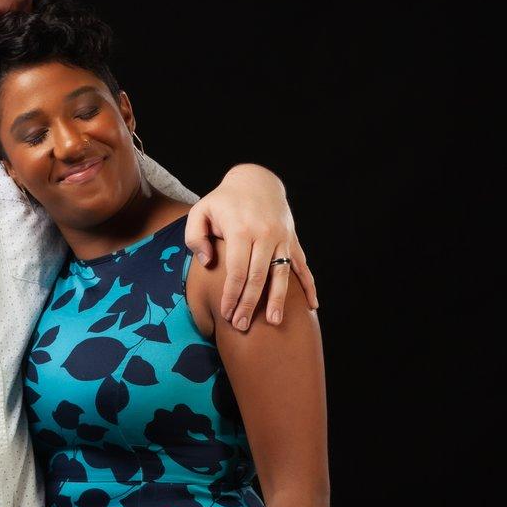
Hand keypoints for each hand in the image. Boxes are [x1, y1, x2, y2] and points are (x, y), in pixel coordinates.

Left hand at [185, 164, 318, 330]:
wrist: (257, 180)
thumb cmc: (224, 201)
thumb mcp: (201, 211)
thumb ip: (195, 237)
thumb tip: (207, 263)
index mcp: (241, 229)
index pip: (237, 269)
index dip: (232, 294)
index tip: (226, 313)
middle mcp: (265, 234)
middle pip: (258, 276)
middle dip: (250, 304)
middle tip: (242, 326)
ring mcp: (282, 238)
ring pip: (282, 274)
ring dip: (278, 300)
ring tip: (274, 323)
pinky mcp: (292, 241)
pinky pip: (302, 266)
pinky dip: (309, 286)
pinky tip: (312, 306)